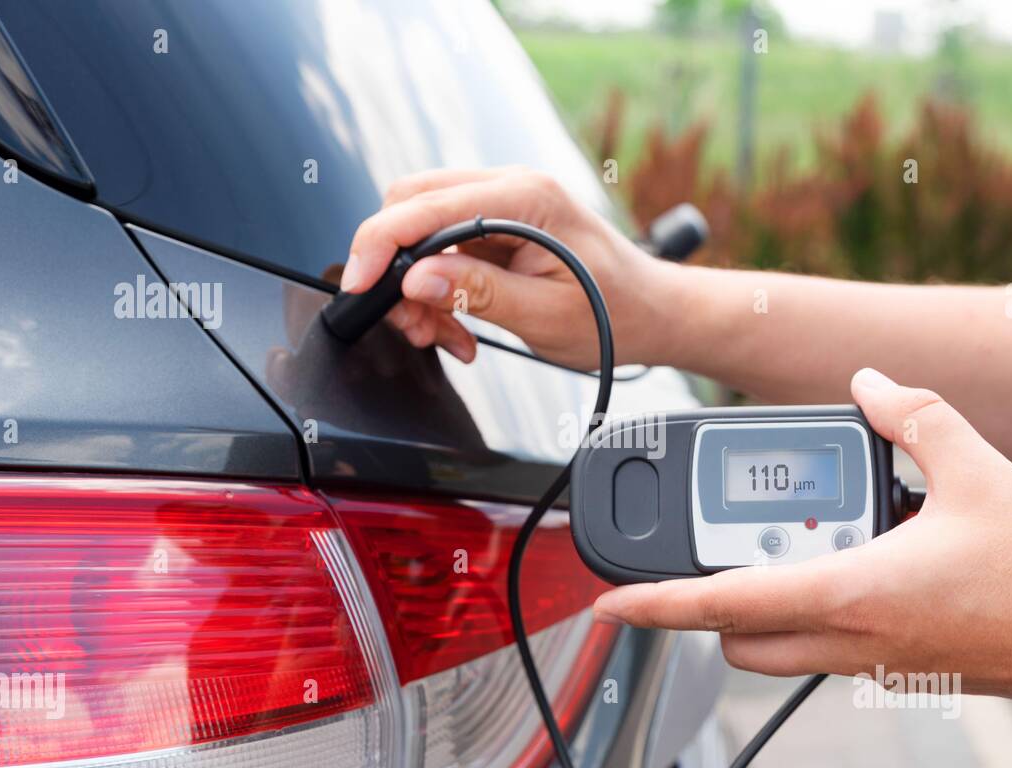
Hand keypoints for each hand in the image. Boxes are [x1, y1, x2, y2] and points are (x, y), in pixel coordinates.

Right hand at [340, 167, 677, 367]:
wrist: (651, 314)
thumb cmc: (615, 315)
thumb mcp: (546, 315)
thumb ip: (480, 293)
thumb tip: (418, 277)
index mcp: (525, 198)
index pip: (426, 205)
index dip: (380, 244)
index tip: (360, 286)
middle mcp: (510, 189)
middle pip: (412, 206)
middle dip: (395, 268)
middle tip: (412, 323)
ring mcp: (503, 207)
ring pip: (421, 232)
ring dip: (417, 289)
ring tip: (443, 335)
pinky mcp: (498, 230)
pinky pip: (443, 252)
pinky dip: (438, 292)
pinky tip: (459, 328)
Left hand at [594, 368, 1011, 707]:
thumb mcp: (980, 471)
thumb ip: (916, 415)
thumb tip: (872, 382)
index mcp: (853, 595)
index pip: (726, 603)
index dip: (657, 604)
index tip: (611, 602)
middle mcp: (851, 640)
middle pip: (737, 639)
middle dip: (702, 605)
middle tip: (700, 553)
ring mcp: (872, 663)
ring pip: (778, 652)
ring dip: (755, 609)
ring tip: (779, 545)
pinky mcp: (897, 667)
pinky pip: (825, 648)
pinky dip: (809, 611)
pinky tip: (848, 559)